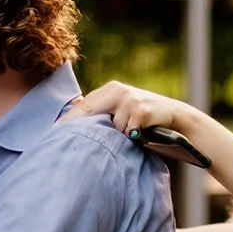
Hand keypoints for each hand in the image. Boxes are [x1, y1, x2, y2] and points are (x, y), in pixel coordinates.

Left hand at [65, 80, 196, 137]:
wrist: (180, 121)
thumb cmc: (147, 122)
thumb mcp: (123, 113)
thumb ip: (105, 115)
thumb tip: (75, 128)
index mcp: (111, 89)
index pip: (82, 105)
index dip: (68, 120)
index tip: (52, 131)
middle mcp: (118, 90)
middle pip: (88, 112)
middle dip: (77, 128)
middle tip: (62, 141)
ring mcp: (129, 99)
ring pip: (110, 128)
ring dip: (118, 138)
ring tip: (131, 138)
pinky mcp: (140, 111)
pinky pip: (126, 133)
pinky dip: (133, 140)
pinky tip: (143, 136)